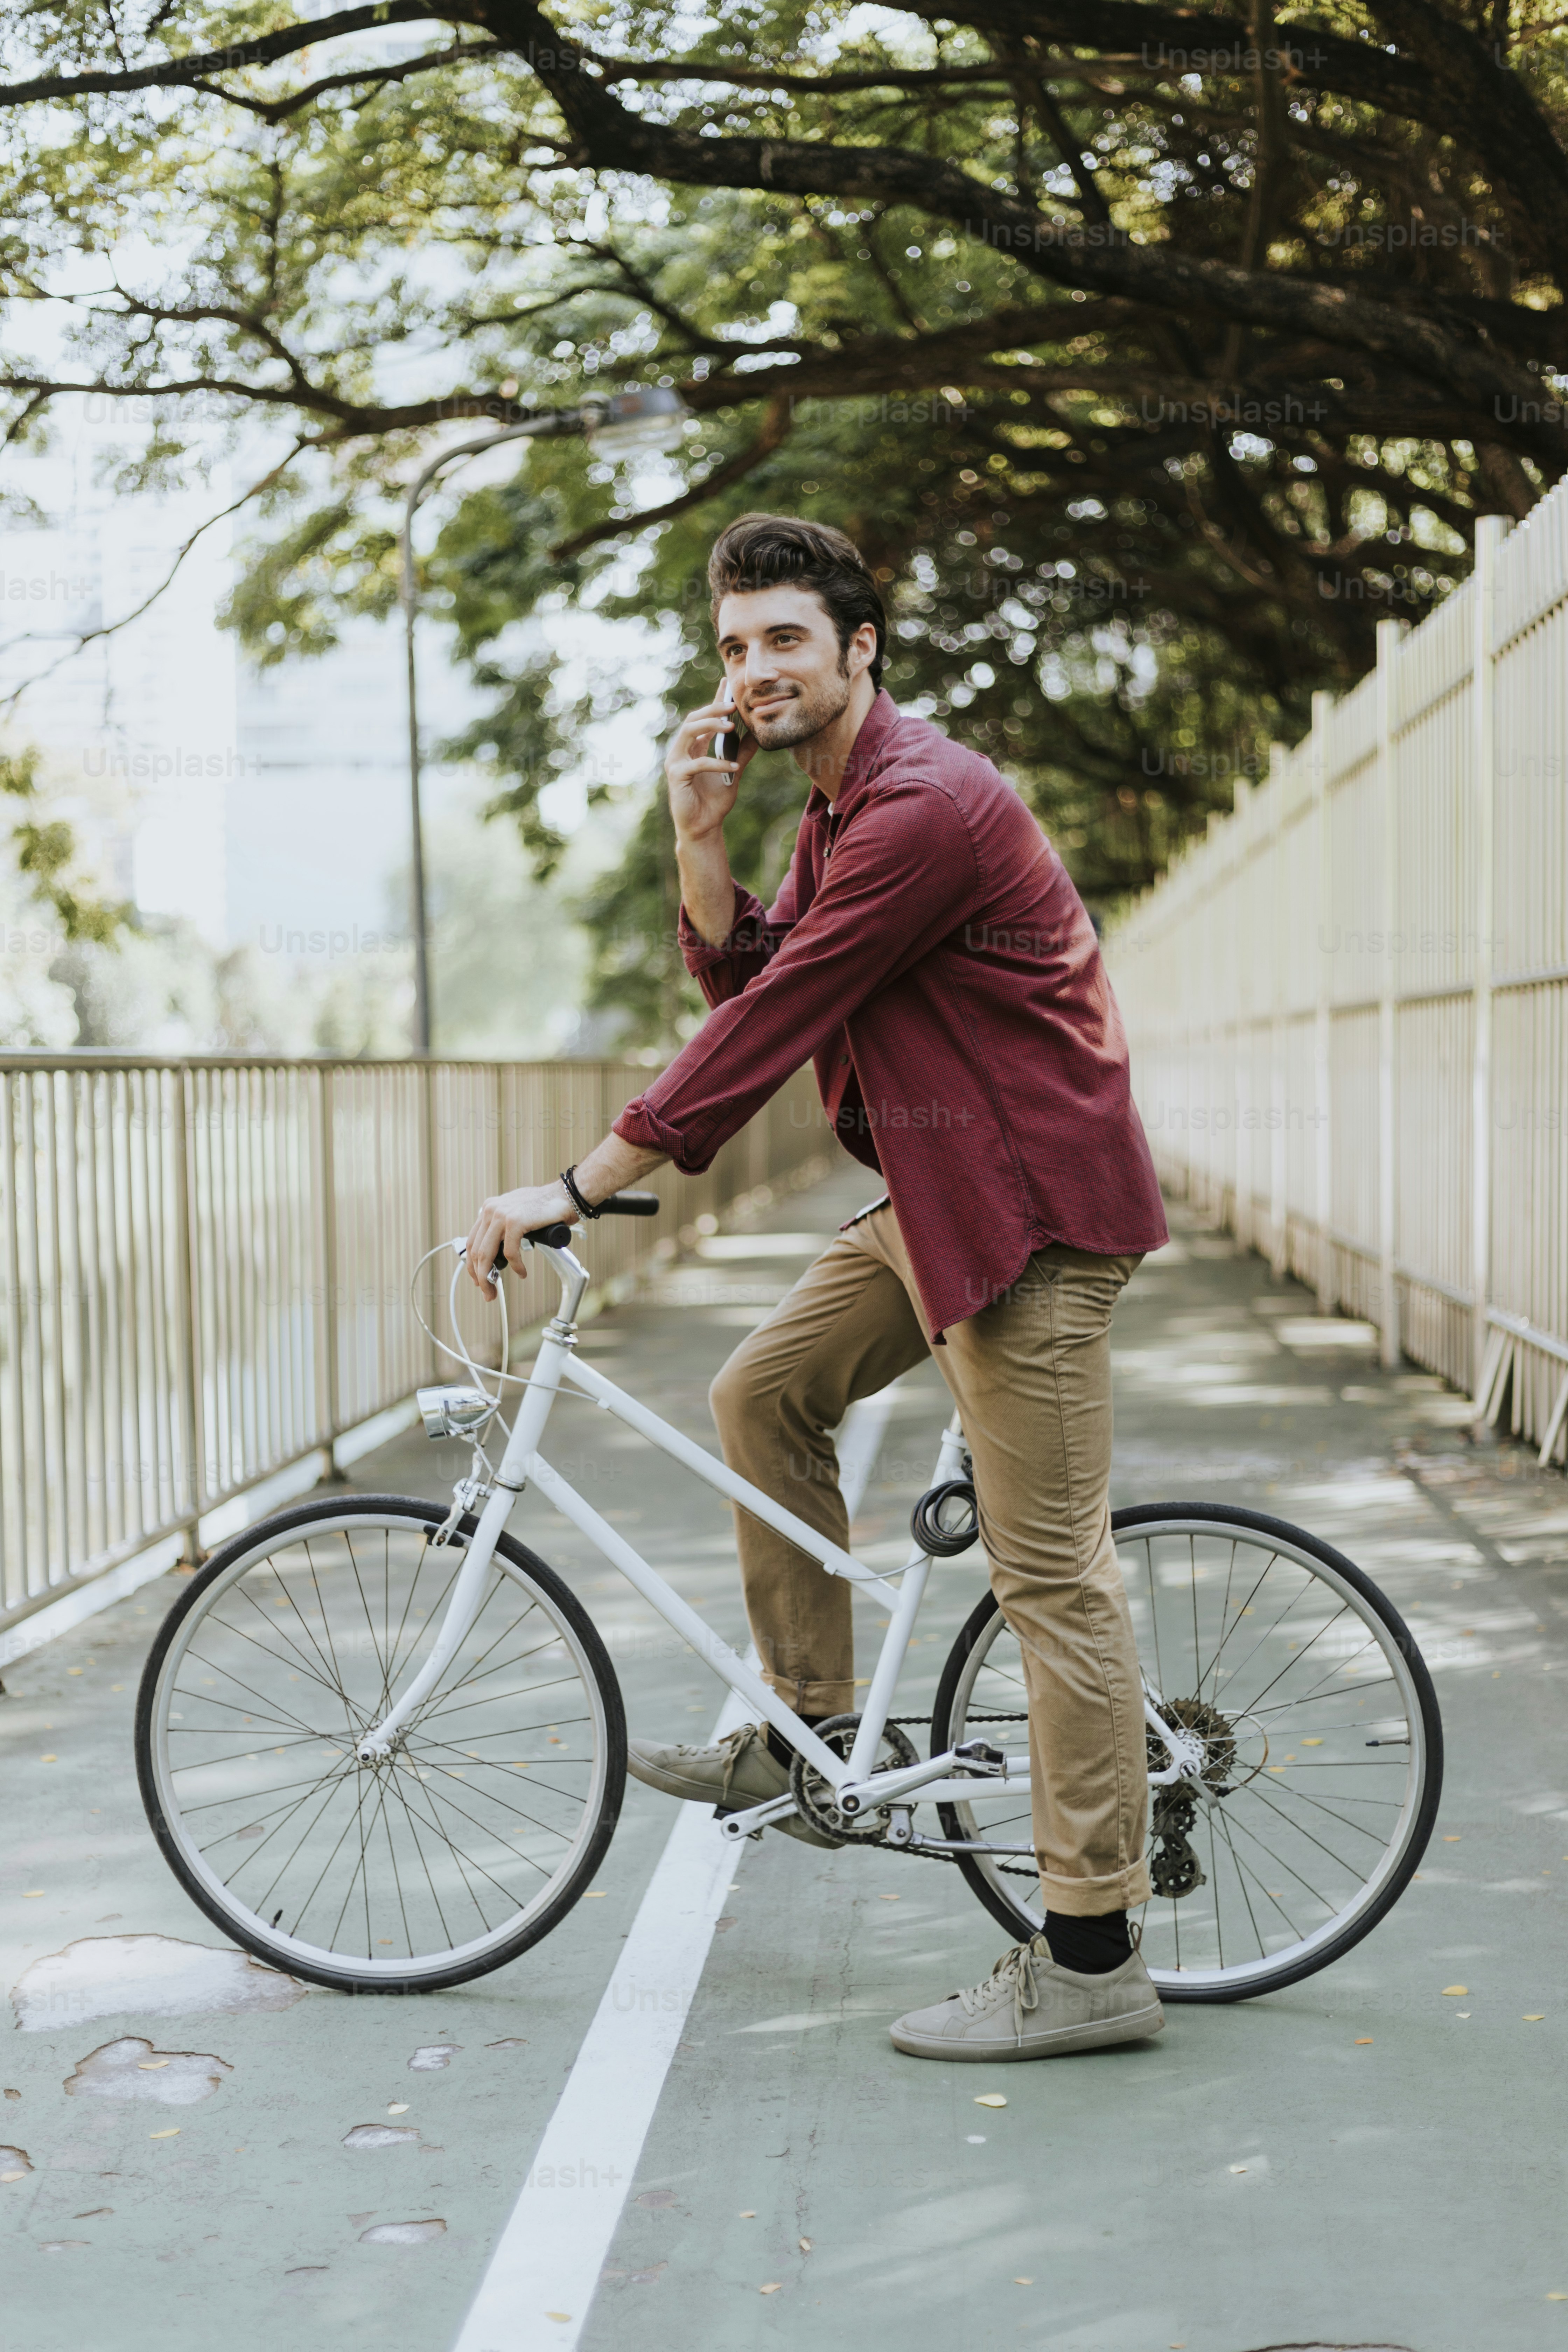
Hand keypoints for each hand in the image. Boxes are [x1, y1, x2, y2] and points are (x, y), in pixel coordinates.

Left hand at [464, 1182, 572, 1297]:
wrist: (566, 1196)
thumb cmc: (546, 1207)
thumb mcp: (516, 1215)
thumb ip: (504, 1228)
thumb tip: (498, 1251)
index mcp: (489, 1209)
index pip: (472, 1241)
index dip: (473, 1265)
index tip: (479, 1279)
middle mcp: (490, 1210)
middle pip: (476, 1250)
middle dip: (480, 1276)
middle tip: (487, 1292)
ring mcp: (501, 1214)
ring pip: (487, 1254)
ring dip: (489, 1277)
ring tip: (496, 1290)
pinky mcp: (515, 1221)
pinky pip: (510, 1252)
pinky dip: (515, 1266)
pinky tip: (521, 1272)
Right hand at [665, 682, 757, 843]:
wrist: (704, 828)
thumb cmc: (715, 801)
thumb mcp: (734, 771)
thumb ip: (742, 752)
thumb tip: (757, 733)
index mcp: (694, 746)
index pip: (704, 718)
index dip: (715, 701)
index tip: (726, 684)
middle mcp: (682, 750)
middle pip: (693, 719)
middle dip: (712, 709)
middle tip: (732, 705)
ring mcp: (676, 762)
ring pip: (689, 733)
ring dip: (709, 726)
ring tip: (730, 726)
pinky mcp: (676, 777)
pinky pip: (697, 763)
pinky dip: (716, 763)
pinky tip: (733, 766)